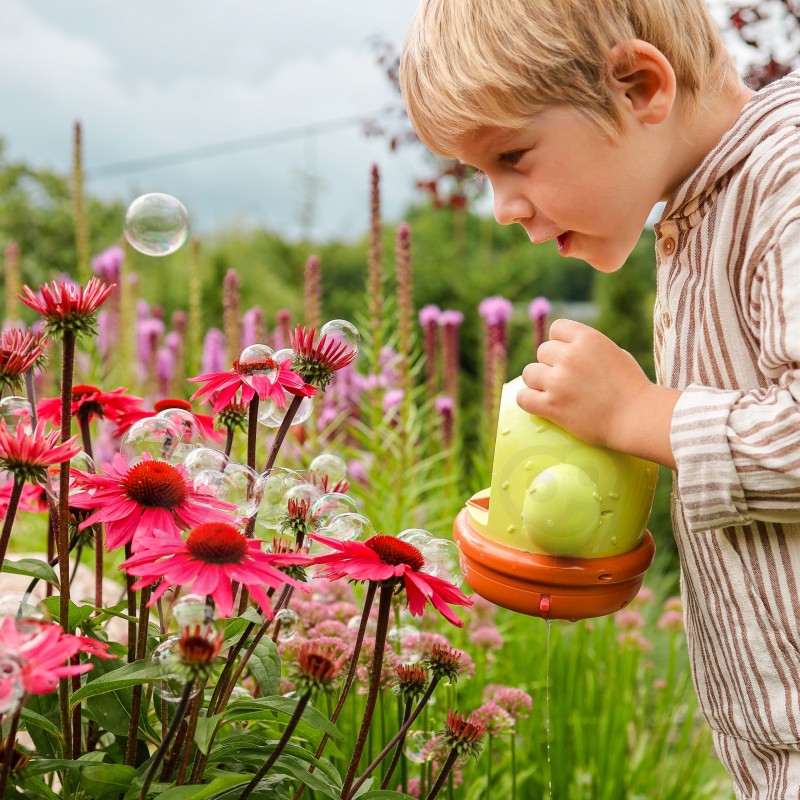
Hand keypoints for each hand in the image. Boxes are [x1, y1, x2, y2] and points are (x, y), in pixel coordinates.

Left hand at [518, 319, 677, 465]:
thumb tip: (570, 347)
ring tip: (553, 392)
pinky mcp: (551, 405)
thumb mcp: (615, 353)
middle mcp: (570, 356)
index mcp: (588, 338)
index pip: (557, 328)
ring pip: (529, 373)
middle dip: (551, 364)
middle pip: (542, 351)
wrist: (637, 418)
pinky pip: (523, 397)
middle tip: (565, 379)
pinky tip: (540, 404)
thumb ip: (590, 348)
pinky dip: (528, 401)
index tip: (568, 356)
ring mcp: (558, 381)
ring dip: (538, 382)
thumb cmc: (632, 388)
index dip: (560, 342)